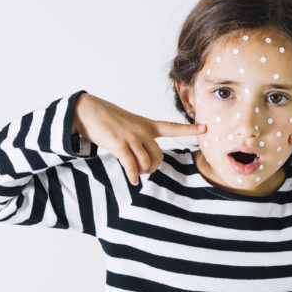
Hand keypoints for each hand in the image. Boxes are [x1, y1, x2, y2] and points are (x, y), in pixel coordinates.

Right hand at [73, 92, 204, 184]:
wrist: (86, 111)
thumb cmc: (106, 119)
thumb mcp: (128, 123)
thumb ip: (138, 136)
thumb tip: (142, 157)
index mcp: (146, 124)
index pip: (172, 126)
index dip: (189, 129)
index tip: (205, 128)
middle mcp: (142, 130)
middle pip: (158, 156)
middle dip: (153, 167)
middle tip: (144, 171)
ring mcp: (131, 137)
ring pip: (146, 162)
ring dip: (141, 172)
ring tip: (135, 174)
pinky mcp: (119, 144)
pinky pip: (131, 166)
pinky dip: (133, 175)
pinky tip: (132, 181)